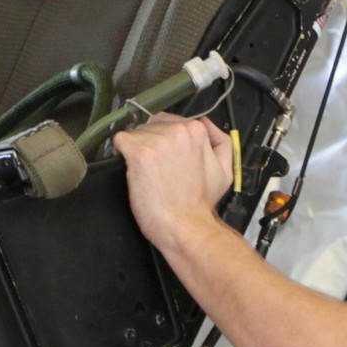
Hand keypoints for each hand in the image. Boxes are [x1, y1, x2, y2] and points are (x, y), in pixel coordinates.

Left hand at [113, 114, 233, 249]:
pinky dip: (122, 151)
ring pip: (137, 133)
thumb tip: (207, 123)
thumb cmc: (201, 204)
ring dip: (138, 149)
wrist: (185, 225)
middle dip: (151, 142)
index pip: (170, 121)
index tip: (166, 158)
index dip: (165, 139)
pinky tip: (133, 166)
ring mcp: (158, 141)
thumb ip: (221, 142)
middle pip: (152, 125)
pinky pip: (121, 140)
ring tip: (147, 172)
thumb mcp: (225, 171)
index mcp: (197, 131)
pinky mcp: (140, 153)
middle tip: (157, 167)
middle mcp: (178, 131)